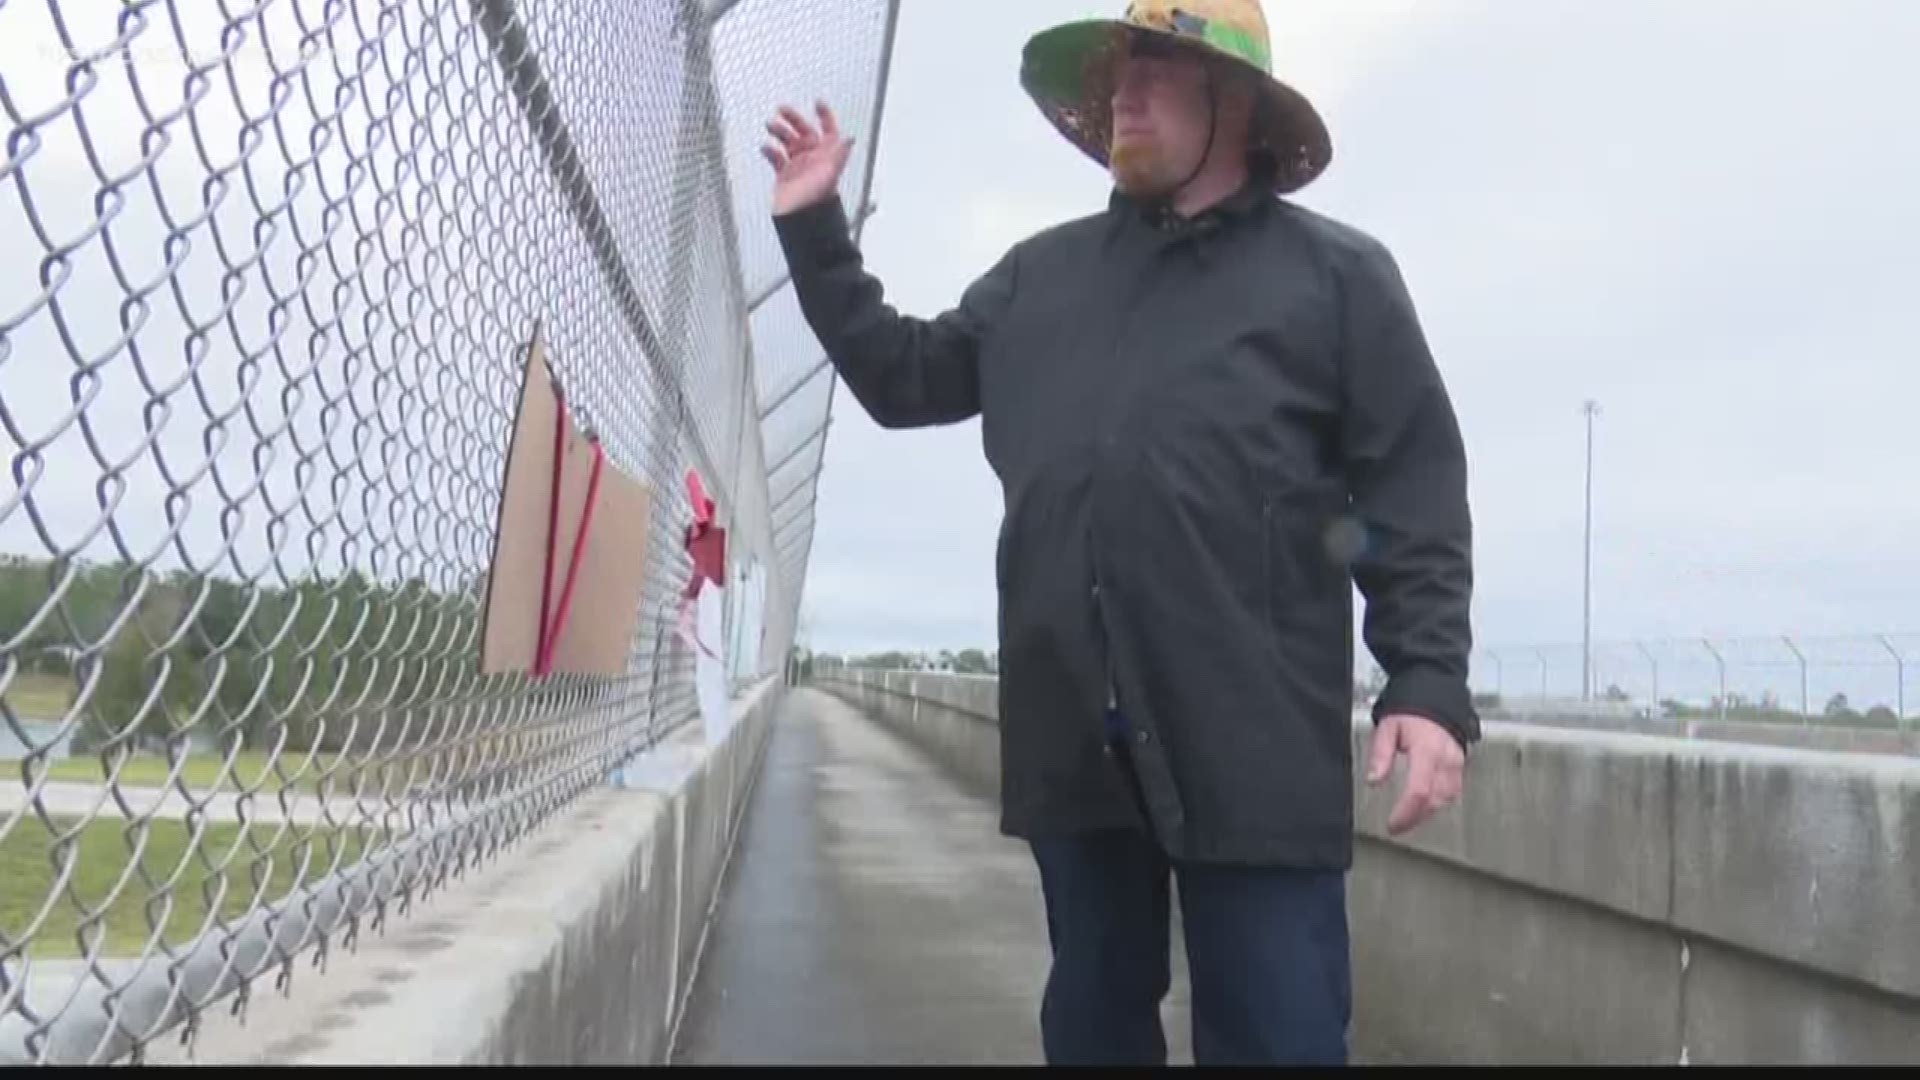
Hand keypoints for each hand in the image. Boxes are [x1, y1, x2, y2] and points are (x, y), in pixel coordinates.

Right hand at [762, 100, 854, 216]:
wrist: (800, 222)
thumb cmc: (815, 202)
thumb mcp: (829, 175)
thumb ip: (838, 156)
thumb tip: (850, 138)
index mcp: (827, 157)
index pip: (829, 131)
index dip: (825, 116)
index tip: (817, 103)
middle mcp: (813, 159)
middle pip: (805, 131)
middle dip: (794, 119)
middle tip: (782, 110)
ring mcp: (798, 166)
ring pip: (788, 141)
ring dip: (779, 131)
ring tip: (770, 126)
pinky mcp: (785, 175)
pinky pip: (776, 157)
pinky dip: (770, 150)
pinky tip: (766, 148)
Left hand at [1366, 713, 1464, 835]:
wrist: (1436, 695)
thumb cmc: (1411, 711)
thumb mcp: (1387, 727)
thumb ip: (1381, 755)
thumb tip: (1374, 780)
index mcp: (1427, 750)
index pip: (1419, 791)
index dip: (1406, 813)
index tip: (1393, 825)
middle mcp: (1446, 759)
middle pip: (1434, 800)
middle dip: (1415, 818)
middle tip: (1397, 826)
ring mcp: (1457, 763)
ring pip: (1446, 799)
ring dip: (1427, 812)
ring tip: (1409, 818)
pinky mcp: (1461, 764)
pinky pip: (1453, 790)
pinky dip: (1439, 802)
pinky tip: (1425, 805)